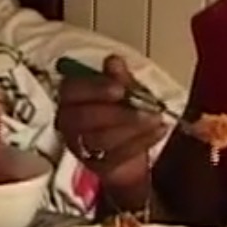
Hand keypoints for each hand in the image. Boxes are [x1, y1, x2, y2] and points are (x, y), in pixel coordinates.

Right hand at [55, 55, 166, 194]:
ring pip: (100, 138)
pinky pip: (116, 154)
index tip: (119, 89)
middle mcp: (68, 122)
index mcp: (70, 97)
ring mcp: (80, 146)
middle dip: (117, 113)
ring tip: (156, 118)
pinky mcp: (96, 166)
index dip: (95, 89)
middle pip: (84, 118)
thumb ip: (118, 78)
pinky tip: (158, 131)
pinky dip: (141, 142)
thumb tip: (113, 61)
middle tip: (145, 108)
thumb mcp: (124, 91)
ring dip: (133, 128)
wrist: (128, 156)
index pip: (72, 90)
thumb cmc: (121, 116)